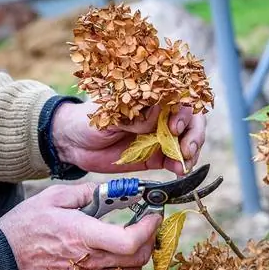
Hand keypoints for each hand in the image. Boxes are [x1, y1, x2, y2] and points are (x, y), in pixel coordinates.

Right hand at [0, 183, 161, 269]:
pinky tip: (117, 254)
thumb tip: (112, 190)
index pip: (130, 241)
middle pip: (137, 259)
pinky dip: (124, 269)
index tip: (153, 215)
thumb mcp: (54, 196)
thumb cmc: (27, 225)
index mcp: (83, 234)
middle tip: (148, 223)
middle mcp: (89, 259)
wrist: (4, 255)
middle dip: (150, 239)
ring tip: (135, 236)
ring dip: (139, 254)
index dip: (149, 228)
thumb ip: (87, 192)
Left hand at [52, 102, 205, 175]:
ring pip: (187, 140)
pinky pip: (175, 160)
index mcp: (151, 98)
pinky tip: (179, 171)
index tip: (174, 127)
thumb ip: (135, 115)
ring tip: (184, 163)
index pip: (179, 99)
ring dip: (191, 151)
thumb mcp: (111, 112)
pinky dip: (181, 165)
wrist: (74, 143)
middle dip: (194, 135)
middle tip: (186, 150)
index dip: (183, 113)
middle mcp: (160, 115)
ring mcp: (160, 136)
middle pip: (191, 120)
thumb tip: (158, 114)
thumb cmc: (91, 119)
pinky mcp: (155, 156)